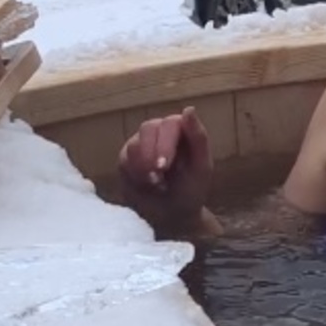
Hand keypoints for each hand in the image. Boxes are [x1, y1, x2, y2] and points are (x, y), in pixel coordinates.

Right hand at [117, 106, 214, 236]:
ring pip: (133, 144)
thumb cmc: (191, 190)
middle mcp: (160, 131)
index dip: (165, 143)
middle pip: (148, 128)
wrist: (172, 217)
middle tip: (157, 178)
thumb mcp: (201, 167)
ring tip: (156, 185)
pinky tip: (145, 186)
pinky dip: (134, 175)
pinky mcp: (126, 158)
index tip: (164, 166)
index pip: (171, 123)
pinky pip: (123, 159)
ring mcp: (141, 143)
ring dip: (143, 168)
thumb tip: (189, 109)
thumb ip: (198, 137)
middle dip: (151, 155)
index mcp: (181, 130)